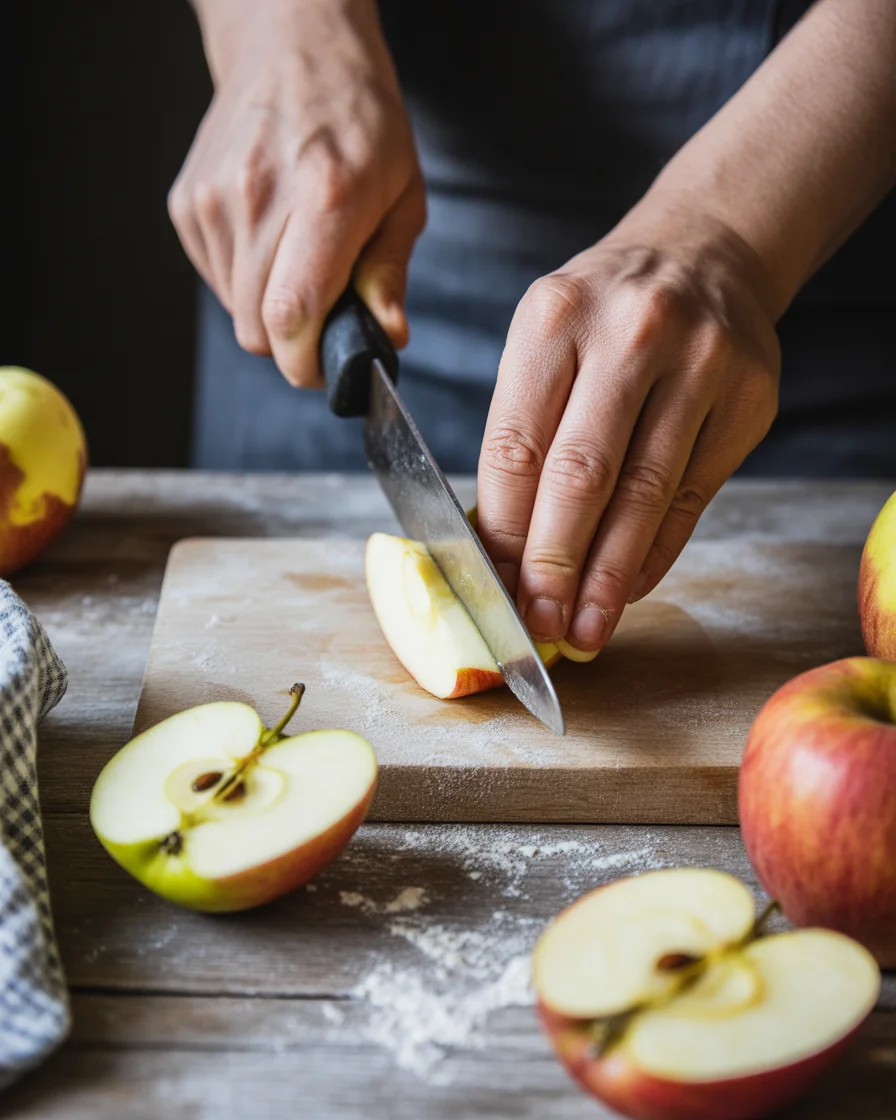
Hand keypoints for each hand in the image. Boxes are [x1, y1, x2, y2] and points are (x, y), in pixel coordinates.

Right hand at [169, 0, 424, 385]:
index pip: (293, 315)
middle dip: (293, 344)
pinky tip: (271, 240)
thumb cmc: (359, 121)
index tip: (326, 368)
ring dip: (270, 311)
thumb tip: (387, 337)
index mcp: (325, 197)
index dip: (306, 363)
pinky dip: (245, 282)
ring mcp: (215, 200)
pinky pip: (217, 281)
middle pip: (257, 329)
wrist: (293, 47)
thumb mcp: (404, 194)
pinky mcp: (187, 203)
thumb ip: (391, 272)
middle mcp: (260, 198)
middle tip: (325, 316)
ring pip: (235, 312)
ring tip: (300, 261)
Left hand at [477, 200, 780, 652]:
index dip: (503, 531)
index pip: (517, 447)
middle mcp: (629, 335)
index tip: (495, 588)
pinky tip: (630, 587)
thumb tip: (503, 547)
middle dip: (554, 565)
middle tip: (539, 624)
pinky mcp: (747, 397)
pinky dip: (656, 551)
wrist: (704, 253)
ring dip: (609, 575)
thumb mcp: (545, 341)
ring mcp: (699, 363)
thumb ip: (524, 432)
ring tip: (586, 627)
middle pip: (581, 476)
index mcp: (554, 320)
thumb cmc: (603, 314)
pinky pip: (692, 495)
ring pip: (644, 495)